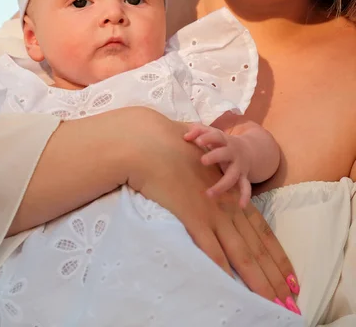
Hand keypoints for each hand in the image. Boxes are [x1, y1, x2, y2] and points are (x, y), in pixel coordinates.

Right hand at [126, 109, 297, 304]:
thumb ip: (210, 180)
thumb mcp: (203, 166)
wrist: (153, 142)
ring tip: (273, 302)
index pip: (262, 230)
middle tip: (291, 301)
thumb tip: (208, 186)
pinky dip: (223, 270)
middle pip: (257, 247)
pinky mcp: (193, 216)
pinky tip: (233, 286)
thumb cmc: (175, 149)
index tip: (291, 277)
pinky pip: (211, 249)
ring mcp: (213, 212)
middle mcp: (227, 206)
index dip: (277, 255)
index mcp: (230, 194)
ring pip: (242, 253)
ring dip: (259, 280)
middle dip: (275, 275)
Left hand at [184, 123, 251, 207]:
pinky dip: (245, 196)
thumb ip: (198, 131)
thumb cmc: (221, 142)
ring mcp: (239, 166)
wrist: (248, 150)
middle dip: (215, 156)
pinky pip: (245, 187)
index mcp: (224, 141)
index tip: (198, 141)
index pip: (217, 136)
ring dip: (222, 184)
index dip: (208, 138)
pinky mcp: (243, 177)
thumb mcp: (212, 133)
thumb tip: (185, 136)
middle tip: (203, 160)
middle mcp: (233, 153)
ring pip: (233, 175)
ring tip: (209, 193)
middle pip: (226, 153)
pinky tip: (241, 205)